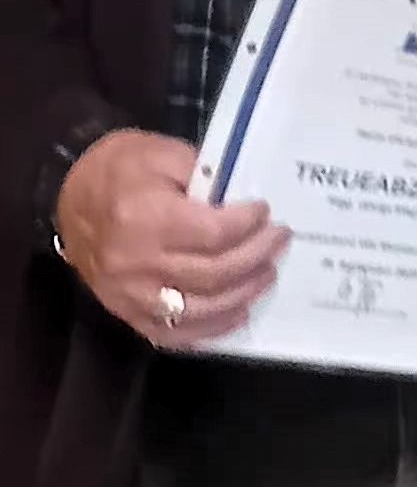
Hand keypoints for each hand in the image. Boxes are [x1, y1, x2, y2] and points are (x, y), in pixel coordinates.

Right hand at [51, 129, 289, 344]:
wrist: (67, 196)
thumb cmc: (117, 170)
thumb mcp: (162, 153)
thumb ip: (206, 174)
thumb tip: (244, 198)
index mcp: (144, 219)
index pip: (213, 234)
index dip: (248, 225)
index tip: (264, 212)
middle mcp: (134, 262)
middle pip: (212, 273)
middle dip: (255, 257)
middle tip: (280, 240)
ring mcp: (127, 293)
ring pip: (198, 309)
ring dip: (241, 295)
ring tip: (266, 275)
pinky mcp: (124, 311)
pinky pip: (170, 334)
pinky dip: (208, 329)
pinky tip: (236, 313)